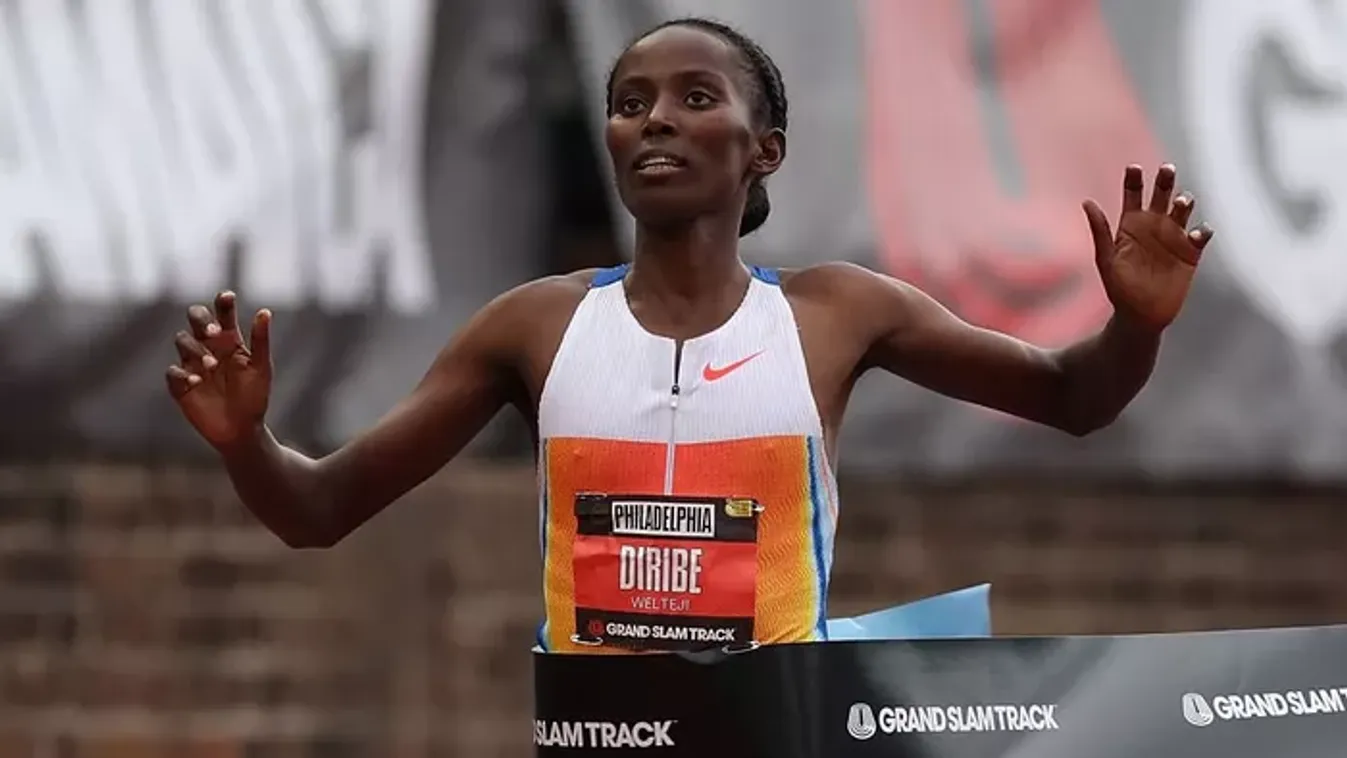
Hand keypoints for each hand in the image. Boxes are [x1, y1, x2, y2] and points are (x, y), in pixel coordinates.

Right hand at [166, 291, 272, 449]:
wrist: (242, 429)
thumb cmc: (254, 396)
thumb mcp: (261, 368)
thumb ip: (260, 341)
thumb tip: (265, 311)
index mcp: (230, 340)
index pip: (222, 314)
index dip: (223, 303)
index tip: (228, 296)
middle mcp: (208, 347)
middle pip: (196, 319)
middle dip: (202, 320)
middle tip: (216, 333)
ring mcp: (192, 364)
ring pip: (182, 341)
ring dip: (196, 349)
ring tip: (212, 365)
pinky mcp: (180, 385)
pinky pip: (173, 372)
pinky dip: (182, 374)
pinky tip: (197, 382)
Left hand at [1083, 164, 1214, 331]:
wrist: (1140, 316)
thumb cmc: (1119, 289)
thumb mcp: (1107, 259)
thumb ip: (1100, 231)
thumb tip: (1087, 202)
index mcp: (1131, 225)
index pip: (1133, 195)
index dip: (1133, 180)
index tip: (1133, 168)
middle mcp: (1154, 226)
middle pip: (1162, 195)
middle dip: (1165, 181)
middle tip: (1166, 169)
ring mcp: (1174, 238)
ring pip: (1183, 210)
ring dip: (1184, 203)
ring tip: (1180, 203)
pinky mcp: (1190, 253)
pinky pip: (1201, 235)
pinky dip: (1201, 230)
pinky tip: (1196, 233)